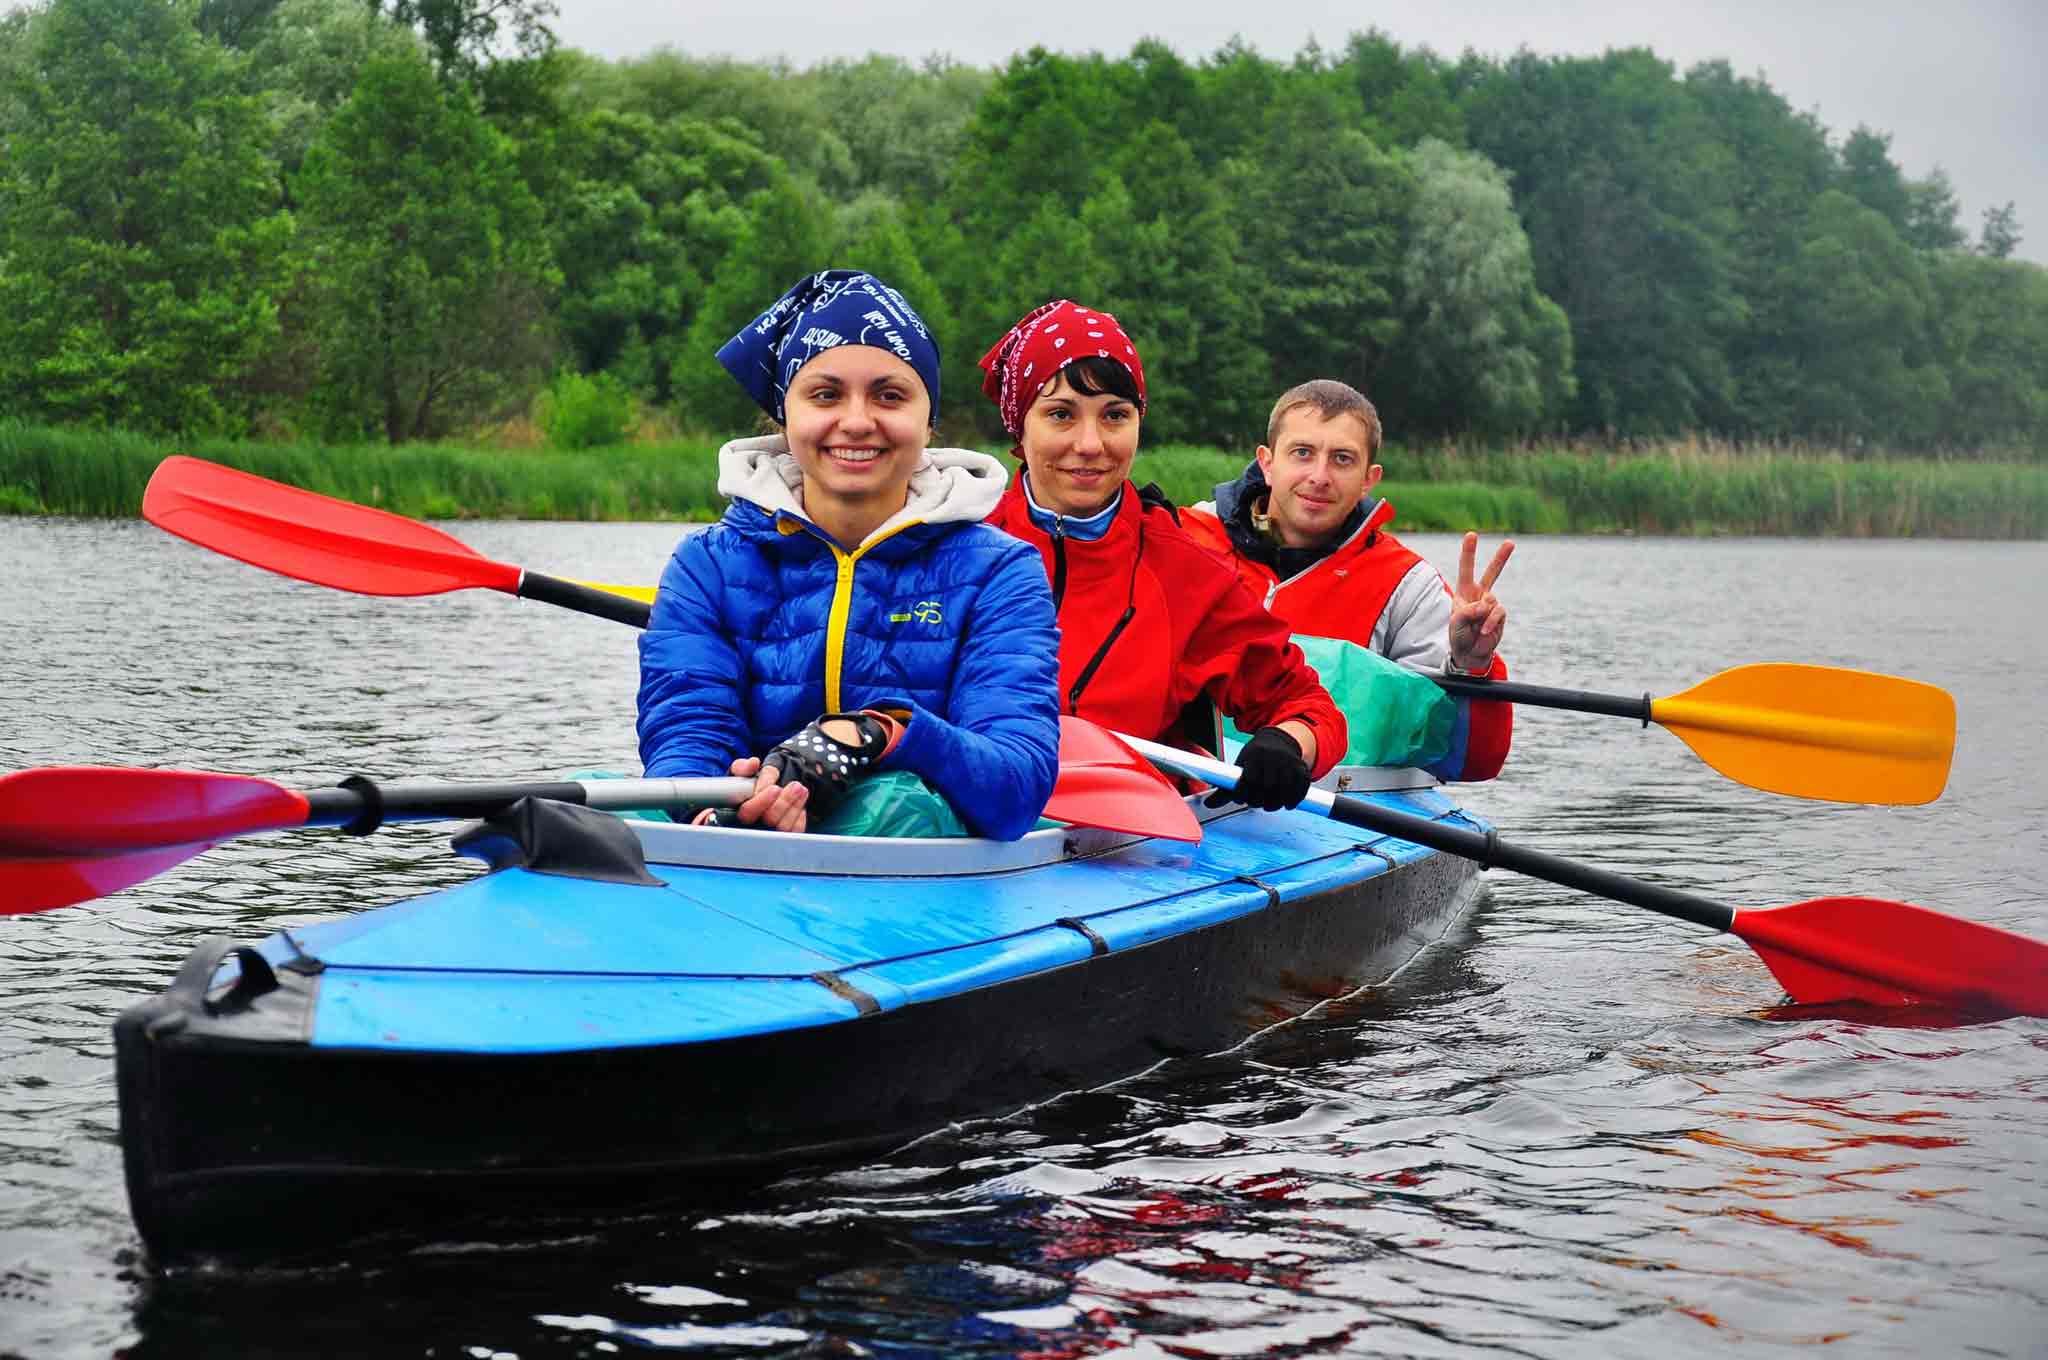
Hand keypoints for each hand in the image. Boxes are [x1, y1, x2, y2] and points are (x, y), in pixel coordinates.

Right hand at [692, 755, 808, 831]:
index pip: (747, 812)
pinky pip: (795, 831)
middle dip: (784, 802)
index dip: (761, 801)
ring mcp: (767, 835)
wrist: (756, 800)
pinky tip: (799, 802)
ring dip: (795, 805)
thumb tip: (752, 764)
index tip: (774, 788)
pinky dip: (799, 815)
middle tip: (795, 786)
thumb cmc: (745, 790)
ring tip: (800, 789)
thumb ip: (742, 767)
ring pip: (784, 827)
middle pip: (770, 820)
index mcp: (736, 813)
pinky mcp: (782, 838)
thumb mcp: (739, 775)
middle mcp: (751, 828)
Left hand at [1204, 726, 1310, 810]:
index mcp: (1255, 754)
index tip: (1241, 799)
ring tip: (1270, 805)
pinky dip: (1294, 800)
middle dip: (1259, 801)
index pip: (1249, 780)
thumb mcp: (1239, 768)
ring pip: (1284, 791)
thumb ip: (1225, 789)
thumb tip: (1208, 805)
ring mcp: (1290, 763)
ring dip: (1276, 804)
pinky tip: (1287, 804)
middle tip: (1256, 804)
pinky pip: (1300, 789)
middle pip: (1267, 788)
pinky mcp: (1302, 769)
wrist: (1279, 742)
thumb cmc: (1255, 759)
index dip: (1243, 794)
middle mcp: (1274, 757)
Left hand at [1448, 532, 1512, 672]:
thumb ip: (1468, 610)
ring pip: (1491, 600)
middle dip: (1501, 557)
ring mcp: (1491, 604)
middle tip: (1511, 542)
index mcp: (1465, 591)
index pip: (1466, 568)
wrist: (1470, 653)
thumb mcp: (1456, 621)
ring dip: (1481, 616)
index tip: (1472, 534)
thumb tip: (1487, 604)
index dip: (1469, 552)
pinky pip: (1497, 613)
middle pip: (1492, 572)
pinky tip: (1484, 632)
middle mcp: (1479, 594)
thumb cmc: (1459, 635)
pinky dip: (1490, 623)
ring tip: (1476, 629)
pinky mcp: (1500, 615)